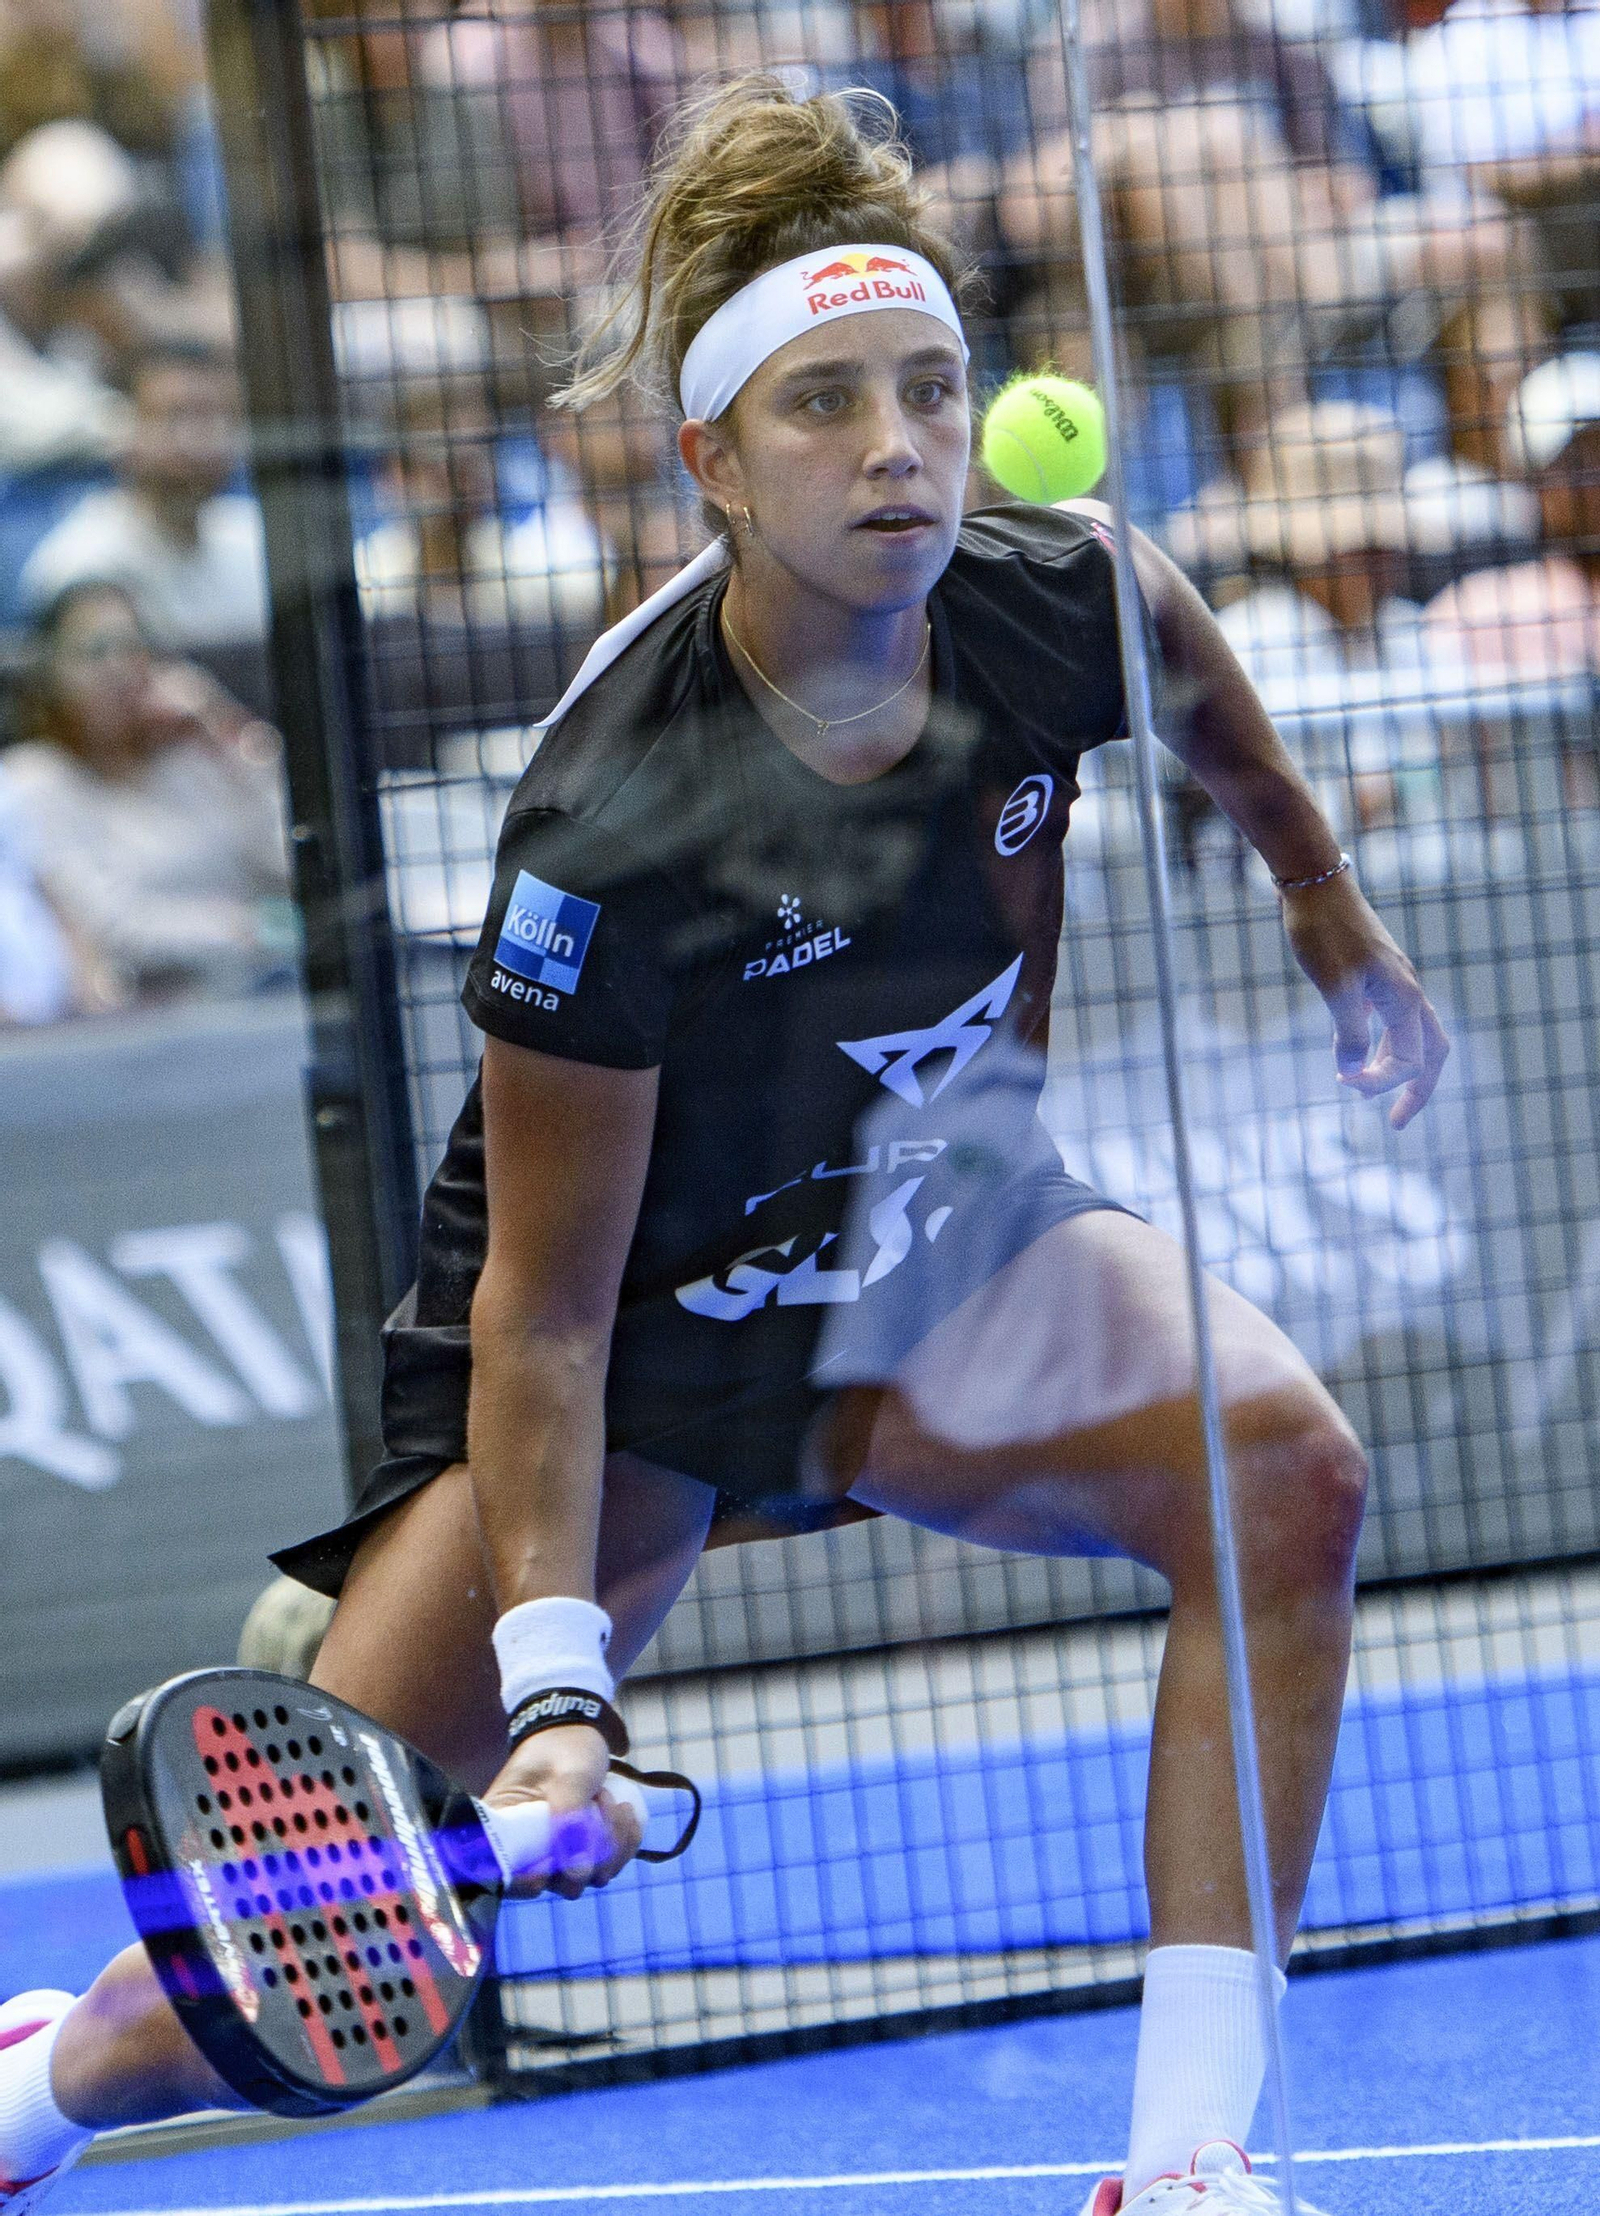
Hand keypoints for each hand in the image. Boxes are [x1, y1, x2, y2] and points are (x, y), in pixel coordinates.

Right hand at [482, 1723, 642, 1899]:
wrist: (578, 1733)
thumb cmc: (563, 1748)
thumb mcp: (569, 1775)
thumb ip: (570, 1818)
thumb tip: (577, 1874)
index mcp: (503, 1829)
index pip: (503, 1873)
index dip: (524, 1883)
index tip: (545, 1872)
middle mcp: (527, 1851)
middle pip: (558, 1881)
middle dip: (590, 1847)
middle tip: (597, 1799)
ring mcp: (557, 1857)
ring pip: (590, 1876)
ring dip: (612, 1840)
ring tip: (608, 1796)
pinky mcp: (583, 1854)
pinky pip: (609, 1865)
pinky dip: (625, 1841)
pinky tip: (625, 1811)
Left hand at [1279, 872, 1448, 1129]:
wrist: (1314, 882)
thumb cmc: (1322, 930)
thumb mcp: (1333, 985)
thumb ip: (1348, 1031)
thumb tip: (1351, 1070)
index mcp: (1404, 997)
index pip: (1410, 1060)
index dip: (1380, 1082)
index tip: (1342, 1083)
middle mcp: (1408, 990)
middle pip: (1433, 1052)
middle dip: (1418, 1090)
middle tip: (1397, 1124)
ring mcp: (1395, 982)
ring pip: (1414, 1036)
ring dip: (1398, 1068)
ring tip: (1368, 1090)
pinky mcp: (1377, 974)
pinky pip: (1394, 1020)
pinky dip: (1383, 1044)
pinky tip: (1357, 1052)